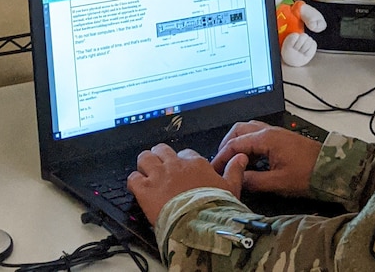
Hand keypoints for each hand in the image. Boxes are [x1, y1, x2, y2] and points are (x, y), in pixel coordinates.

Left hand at [127, 144, 247, 224]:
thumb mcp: (231, 188)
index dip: (182, 161)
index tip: (182, 170)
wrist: (199, 224)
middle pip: (161, 150)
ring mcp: (158, 176)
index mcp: (195, 163)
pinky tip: (137, 188)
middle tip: (160, 167)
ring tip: (145, 173)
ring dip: (144, 164)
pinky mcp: (145, 190)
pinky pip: (133, 178)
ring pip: (144, 158)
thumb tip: (241, 157)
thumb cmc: (215, 208)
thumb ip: (234, 170)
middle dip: (159, 156)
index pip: (185, 153)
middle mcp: (175, 165)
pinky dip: (134, 182)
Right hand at [211, 121, 321, 195]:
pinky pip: (258, 134)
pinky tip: (249, 158)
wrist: (332, 169)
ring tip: (232, 160)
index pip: (235, 144)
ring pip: (248, 130)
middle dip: (226, 145)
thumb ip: (253, 181)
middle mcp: (269, 131)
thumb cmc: (308, 174)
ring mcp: (276, 133)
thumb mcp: (278, 183)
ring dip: (237, 142)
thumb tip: (236, 180)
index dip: (221, 157)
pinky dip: (248, 143)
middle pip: (239, 130)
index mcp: (266, 139)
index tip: (214, 169)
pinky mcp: (281, 138)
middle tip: (220, 162)